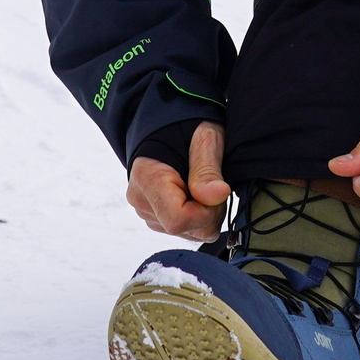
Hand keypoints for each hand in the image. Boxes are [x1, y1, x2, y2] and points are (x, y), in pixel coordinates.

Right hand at [127, 121, 227, 240]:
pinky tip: (197, 194)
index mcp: (147, 179)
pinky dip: (199, 217)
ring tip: (204, 185)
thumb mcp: (205, 139)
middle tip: (213, 184)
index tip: (216, 190)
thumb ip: (207, 170)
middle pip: (186, 230)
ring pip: (190, 233)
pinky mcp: (156, 219)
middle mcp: (142, 202)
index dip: (206, 211)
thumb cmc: (187, 127)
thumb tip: (218, 195)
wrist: (168, 125)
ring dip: (206, 214)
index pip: (178, 220)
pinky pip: (187, 232)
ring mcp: (147, 213)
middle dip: (211, 212)